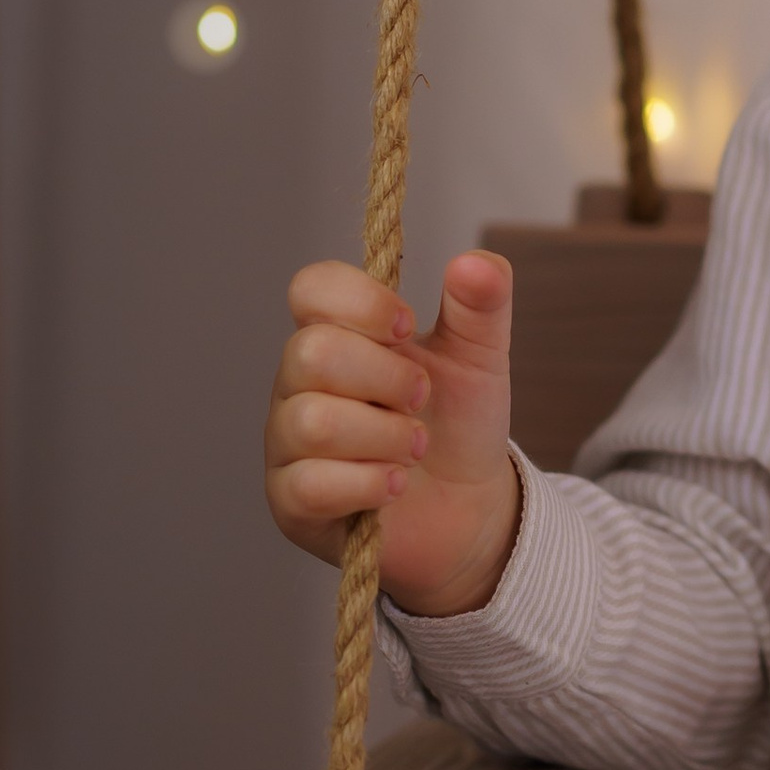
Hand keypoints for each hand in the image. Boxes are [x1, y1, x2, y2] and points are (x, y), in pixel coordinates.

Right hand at [264, 250, 521, 615]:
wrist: (472, 508)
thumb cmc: (459, 426)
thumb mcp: (480, 359)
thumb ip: (480, 306)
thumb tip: (476, 261)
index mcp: (337, 335)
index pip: (310, 288)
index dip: (361, 302)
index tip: (410, 327)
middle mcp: (299, 383)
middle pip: (311, 354)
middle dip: (388, 379)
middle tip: (422, 402)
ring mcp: (288, 443)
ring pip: (313, 422)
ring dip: (386, 437)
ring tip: (415, 449)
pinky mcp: (292, 503)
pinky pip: (313, 484)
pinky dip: (371, 483)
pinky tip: (396, 485)